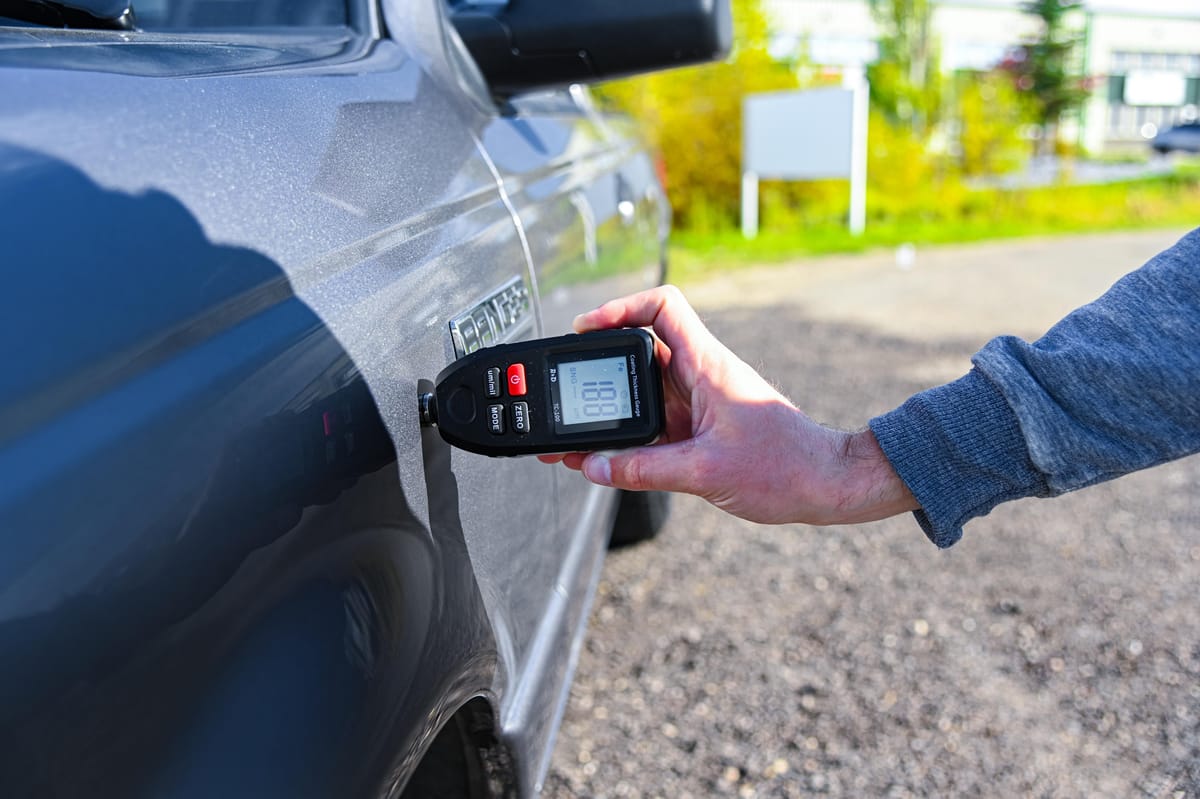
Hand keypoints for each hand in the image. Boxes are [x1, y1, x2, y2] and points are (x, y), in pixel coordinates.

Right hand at [538, 286, 917, 525]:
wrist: (826, 485)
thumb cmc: (786, 467)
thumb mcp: (705, 472)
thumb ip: (643, 470)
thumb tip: (594, 467)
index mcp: (705, 365)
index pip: (661, 307)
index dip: (620, 307)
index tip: (587, 329)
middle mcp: (699, 376)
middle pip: (637, 352)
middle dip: (597, 369)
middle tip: (563, 388)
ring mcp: (699, 402)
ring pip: (641, 393)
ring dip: (608, 410)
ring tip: (570, 436)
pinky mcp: (700, 427)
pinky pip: (653, 424)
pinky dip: (625, 437)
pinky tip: (600, 459)